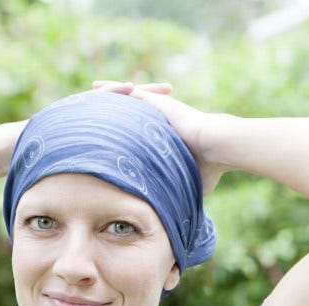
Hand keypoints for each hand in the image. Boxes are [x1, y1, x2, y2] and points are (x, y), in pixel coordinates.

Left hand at [92, 80, 227, 193]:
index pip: (139, 129)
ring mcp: (158, 109)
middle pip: (131, 109)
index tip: (112, 133)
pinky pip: (130, 92)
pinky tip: (99, 89)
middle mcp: (159, 119)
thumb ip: (178, 191)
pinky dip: (114, 89)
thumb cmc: (208, 168)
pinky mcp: (156, 102)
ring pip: (128, 97)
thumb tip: (177, 212)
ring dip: (110, 93)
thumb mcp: (187, 181)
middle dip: (114, 105)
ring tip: (93, 89)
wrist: (216, 148)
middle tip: (96, 104)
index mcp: (165, 135)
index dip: (126, 129)